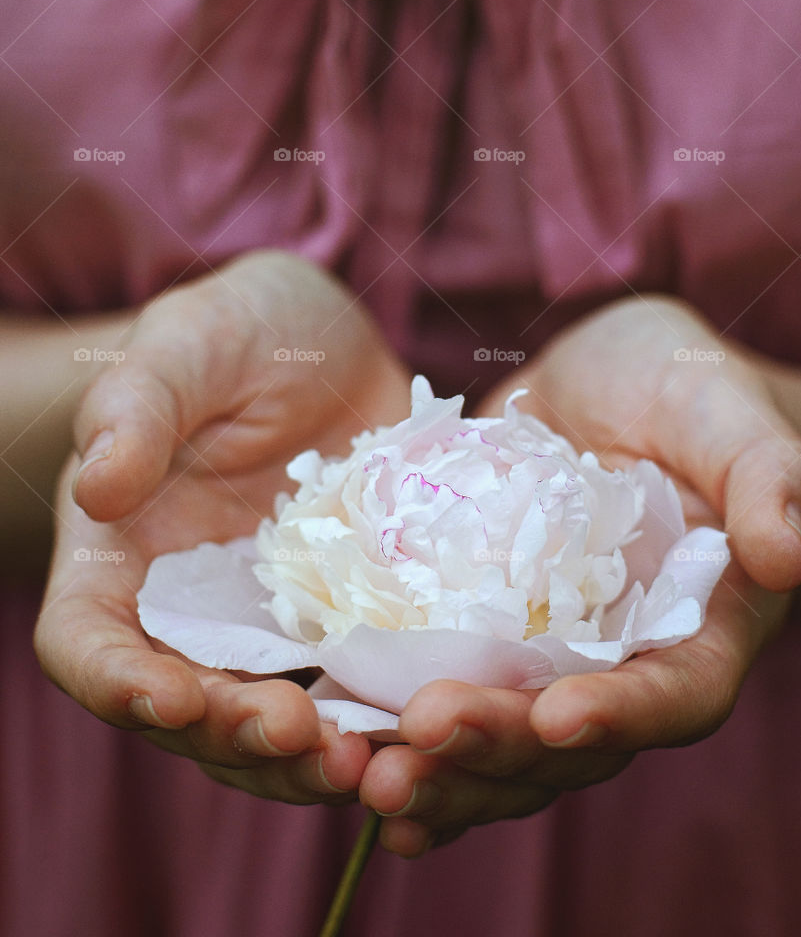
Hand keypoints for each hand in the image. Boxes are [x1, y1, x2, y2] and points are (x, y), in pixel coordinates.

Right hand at [35, 249, 411, 806]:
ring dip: (314, 755)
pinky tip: (426, 722)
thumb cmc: (235, 328)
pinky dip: (380, 718)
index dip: (119, 686)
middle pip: (189, 710)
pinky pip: (355, 687)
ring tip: (374, 757)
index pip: (87, 643)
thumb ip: (136, 410)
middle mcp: (187, 610)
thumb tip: (96, 490)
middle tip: (309, 739)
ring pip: (273, 720)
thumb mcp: (185, 345)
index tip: (177, 701)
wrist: (329, 341)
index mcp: (119, 555)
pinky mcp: (344, 623)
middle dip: (239, 738)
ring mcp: (268, 625)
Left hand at [359, 294, 800, 854]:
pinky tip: (348, 768)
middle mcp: (625, 663)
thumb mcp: (728, 414)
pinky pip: (451, 702)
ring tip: (368, 781)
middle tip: (423, 735)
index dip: (622, 714)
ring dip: (441, 773)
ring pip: (504, 746)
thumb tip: (784, 555)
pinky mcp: (485, 637)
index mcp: (701, 627)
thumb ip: (767, 476)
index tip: (555, 715)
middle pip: (571, 742)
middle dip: (499, 748)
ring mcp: (550, 658)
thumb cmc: (686, 392)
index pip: (676, 692)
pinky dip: (406, 743)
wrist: (609, 382)